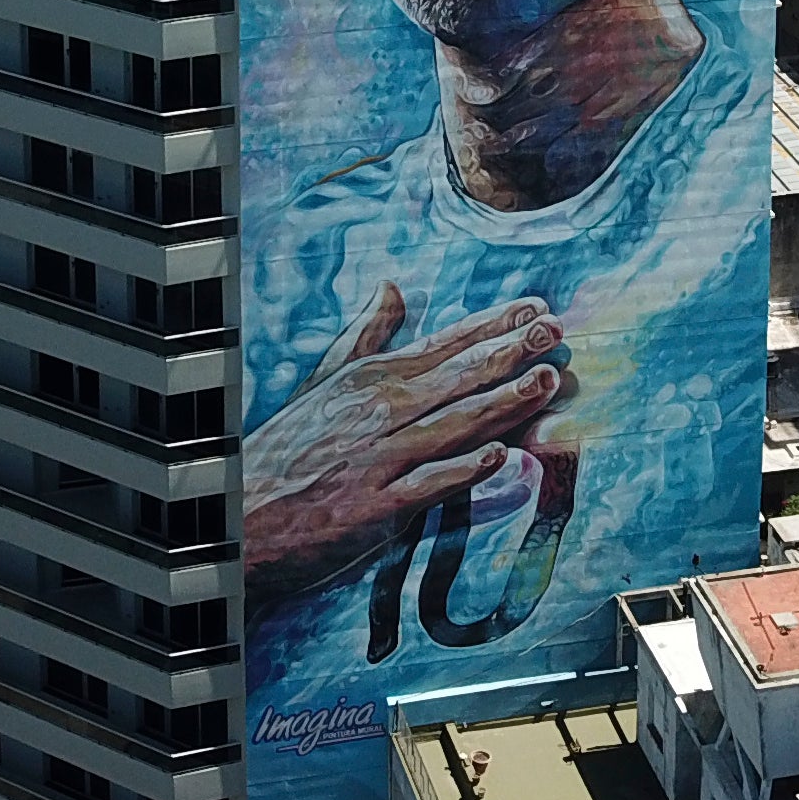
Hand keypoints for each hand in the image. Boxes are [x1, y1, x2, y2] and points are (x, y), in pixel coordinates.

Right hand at [242, 281, 567, 600]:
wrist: (240, 512)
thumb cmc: (286, 449)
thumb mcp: (323, 382)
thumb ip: (366, 336)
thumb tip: (393, 287)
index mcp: (371, 378)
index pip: (445, 342)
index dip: (494, 324)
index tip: (537, 307)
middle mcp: (379, 410)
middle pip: (458, 375)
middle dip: (512, 350)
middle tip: (558, 331)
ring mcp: (379, 458)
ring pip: (453, 423)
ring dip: (504, 401)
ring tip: (547, 381)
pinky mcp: (376, 506)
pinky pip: (428, 484)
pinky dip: (464, 470)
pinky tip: (501, 455)